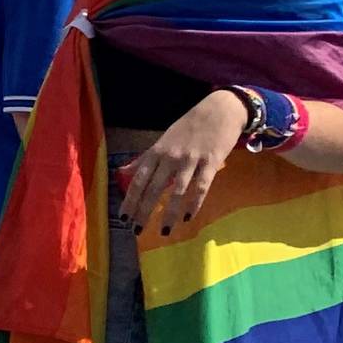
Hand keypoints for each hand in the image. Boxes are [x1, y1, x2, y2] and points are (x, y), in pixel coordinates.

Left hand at [121, 90, 245, 234]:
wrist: (219, 110)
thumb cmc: (189, 127)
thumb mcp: (162, 140)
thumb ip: (143, 158)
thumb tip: (122, 170)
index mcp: (157, 152)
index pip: (138, 180)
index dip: (130, 199)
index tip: (123, 217)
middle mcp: (170, 157)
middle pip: (154, 188)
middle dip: (144, 211)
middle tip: (137, 231)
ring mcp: (191, 160)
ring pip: (177, 192)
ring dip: (170, 213)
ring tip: (164, 231)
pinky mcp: (211, 162)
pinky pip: (201, 186)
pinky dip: (195, 203)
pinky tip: (189, 217)